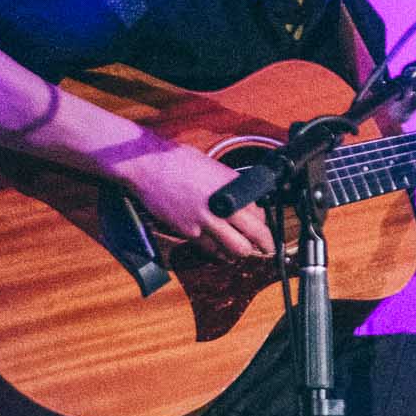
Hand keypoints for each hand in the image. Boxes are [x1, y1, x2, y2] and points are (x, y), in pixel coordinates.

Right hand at [123, 139, 275, 259]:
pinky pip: (211, 250)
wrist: (148, 166)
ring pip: (236, 249)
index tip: (263, 227)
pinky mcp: (189, 231)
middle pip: (255, 235)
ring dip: (242, 252)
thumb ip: (231, 185)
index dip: (263, 223)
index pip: (260, 213)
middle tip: (267, 247)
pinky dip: (220, 253)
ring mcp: (206, 221)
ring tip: (243, 250)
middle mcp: (223, 205)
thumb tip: (246, 200)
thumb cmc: (178, 161)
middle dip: (264, 244)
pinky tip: (222, 251)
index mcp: (232, 187)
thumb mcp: (213, 168)